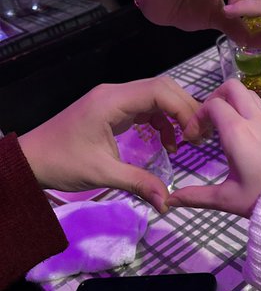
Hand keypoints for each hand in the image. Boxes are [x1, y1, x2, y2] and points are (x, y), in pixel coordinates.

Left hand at [18, 77, 200, 212]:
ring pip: (155, 96)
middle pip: (162, 88)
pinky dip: (162, 122)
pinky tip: (168, 144)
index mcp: (112, 102)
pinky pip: (146, 108)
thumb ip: (139, 183)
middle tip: (199, 136)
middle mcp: (115, 94)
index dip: (183, 109)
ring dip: (175, 115)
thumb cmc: (63, 163)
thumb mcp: (103, 174)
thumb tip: (167, 202)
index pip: (159, 91)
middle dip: (185, 109)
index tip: (195, 135)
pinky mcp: (113, 110)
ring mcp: (114, 100)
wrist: (32, 160)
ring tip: (188, 140)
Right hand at [168, 79, 260, 216]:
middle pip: (232, 87)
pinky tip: (242, 134)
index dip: (197, 116)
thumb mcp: (226, 199)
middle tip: (208, 121)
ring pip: (248, 94)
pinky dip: (246, 110)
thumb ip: (196, 197)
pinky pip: (260, 106)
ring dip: (232, 102)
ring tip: (223, 126)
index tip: (193, 137)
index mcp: (237, 132)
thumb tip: (170, 201)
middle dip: (215, 98)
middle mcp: (254, 120)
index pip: (212, 105)